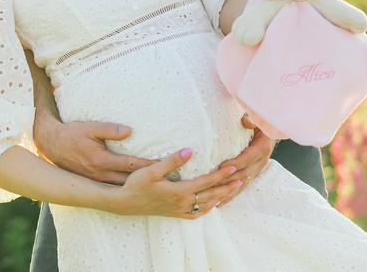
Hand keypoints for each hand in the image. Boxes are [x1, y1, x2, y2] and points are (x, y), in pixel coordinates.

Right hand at [33, 116, 155, 184]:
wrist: (51, 145)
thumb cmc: (71, 134)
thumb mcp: (89, 127)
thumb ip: (109, 129)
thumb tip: (129, 130)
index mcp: (101, 160)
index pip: (131, 164)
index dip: (150, 165)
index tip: (167, 166)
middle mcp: (101, 173)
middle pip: (131, 179)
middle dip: (151, 181)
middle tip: (171, 181)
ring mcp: (98, 180)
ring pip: (125, 186)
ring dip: (142, 187)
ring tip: (161, 187)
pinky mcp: (96, 181)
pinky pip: (116, 186)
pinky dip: (130, 188)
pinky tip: (141, 188)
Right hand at [109, 148, 241, 218]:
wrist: (124, 203)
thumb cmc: (136, 184)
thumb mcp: (152, 170)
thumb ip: (172, 161)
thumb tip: (190, 151)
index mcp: (179, 191)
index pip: (205, 182)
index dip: (220, 175)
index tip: (233, 168)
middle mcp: (182, 203)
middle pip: (210, 195)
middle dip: (227, 187)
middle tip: (241, 180)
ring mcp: (179, 210)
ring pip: (206, 206)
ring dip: (220, 198)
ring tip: (231, 191)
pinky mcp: (174, 213)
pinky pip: (196, 214)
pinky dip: (207, 209)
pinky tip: (211, 206)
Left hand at [214, 118, 273, 205]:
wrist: (271, 130)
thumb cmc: (260, 123)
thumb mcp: (258, 119)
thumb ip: (252, 120)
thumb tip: (246, 121)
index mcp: (261, 149)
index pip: (247, 158)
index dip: (235, 163)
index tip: (221, 167)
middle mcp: (260, 161)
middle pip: (243, 174)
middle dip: (228, 181)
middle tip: (213, 187)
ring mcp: (257, 169)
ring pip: (242, 183)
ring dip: (229, 192)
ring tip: (217, 202)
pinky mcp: (252, 173)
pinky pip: (242, 185)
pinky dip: (232, 193)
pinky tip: (222, 201)